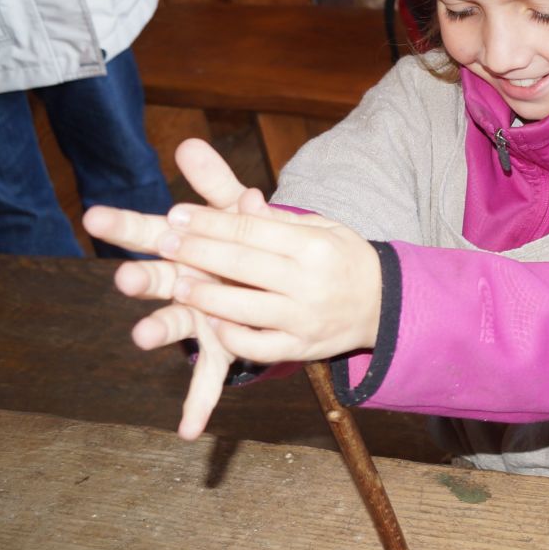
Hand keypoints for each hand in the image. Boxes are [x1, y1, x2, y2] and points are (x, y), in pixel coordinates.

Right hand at [84, 138, 273, 438]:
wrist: (282, 284)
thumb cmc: (249, 246)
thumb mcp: (240, 213)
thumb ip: (217, 185)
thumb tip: (189, 144)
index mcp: (187, 250)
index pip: (151, 232)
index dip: (125, 225)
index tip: (94, 215)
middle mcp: (185, 286)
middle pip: (156, 279)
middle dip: (140, 277)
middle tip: (125, 276)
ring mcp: (200, 320)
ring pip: (175, 325)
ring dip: (158, 330)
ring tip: (141, 336)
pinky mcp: (223, 348)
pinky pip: (210, 379)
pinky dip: (198, 404)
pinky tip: (189, 430)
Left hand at [147, 200, 382, 365]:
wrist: (385, 305)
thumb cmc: (345, 259)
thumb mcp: (324, 228)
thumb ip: (280, 220)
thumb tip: (241, 201)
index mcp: (315, 246)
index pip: (252, 229)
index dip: (210, 222)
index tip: (177, 214)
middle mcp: (310, 282)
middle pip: (242, 264)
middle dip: (197, 251)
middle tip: (164, 241)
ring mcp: (305, 318)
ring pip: (244, 308)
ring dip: (205, 297)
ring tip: (176, 285)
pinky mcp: (301, 348)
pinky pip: (258, 346)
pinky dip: (231, 337)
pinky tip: (210, 323)